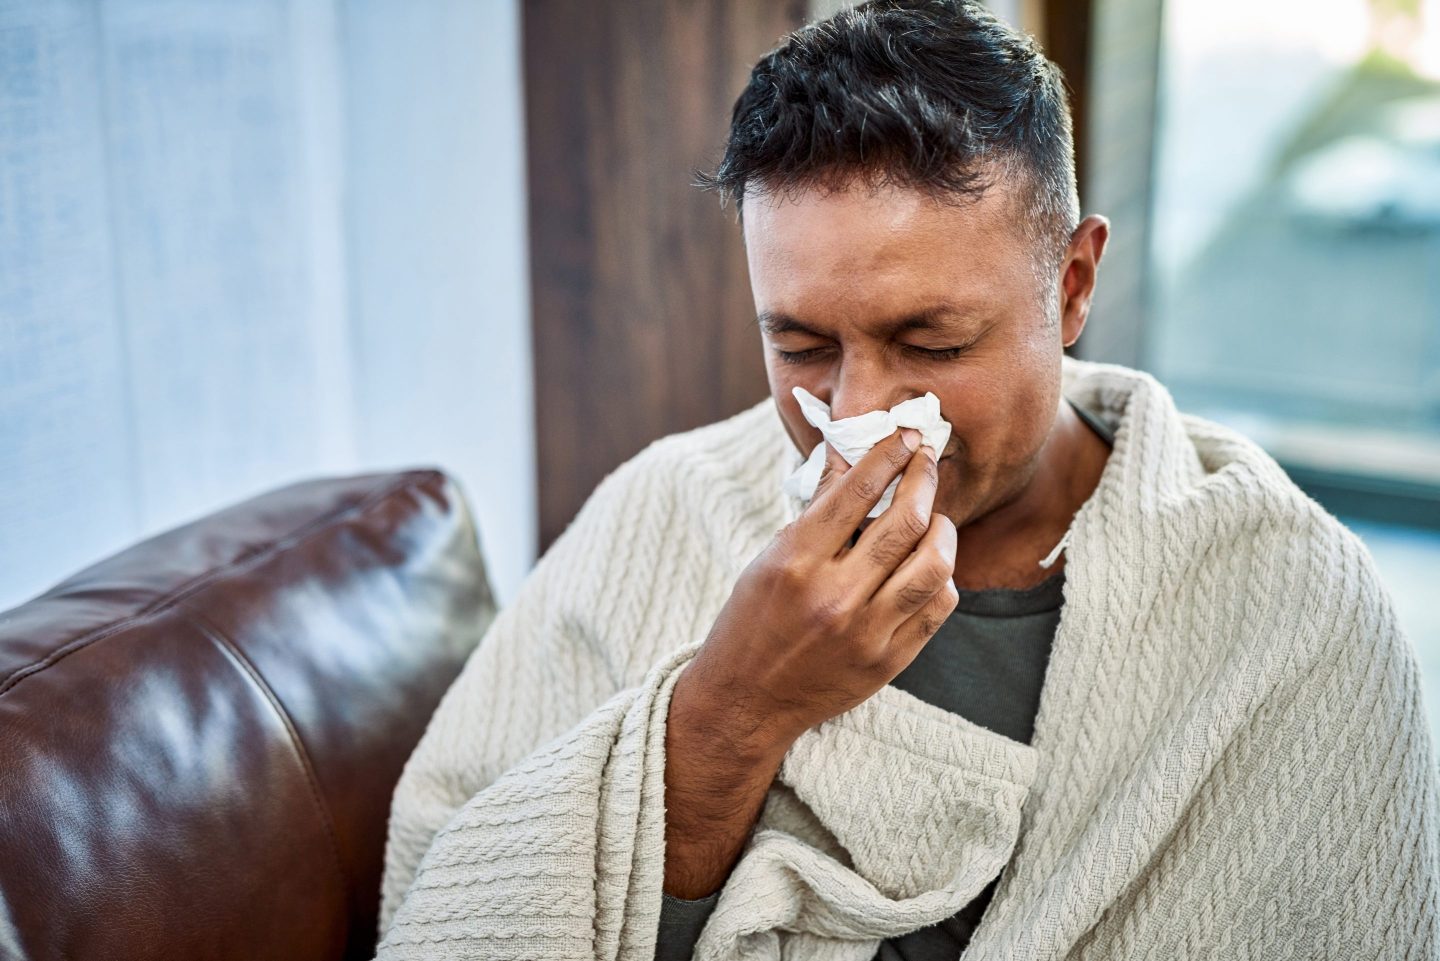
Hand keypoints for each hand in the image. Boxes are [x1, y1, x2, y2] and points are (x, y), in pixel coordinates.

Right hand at [683, 428, 958, 751]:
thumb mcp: (769, 559)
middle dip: (924, 479)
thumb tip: (846, 456)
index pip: (857, 491)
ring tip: (935, 517)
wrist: (746, 700)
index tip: (905, 435)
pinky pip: (937, 607)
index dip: (888, 455)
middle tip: (927, 459)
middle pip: (905, 522)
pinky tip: (929, 565)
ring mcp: (866, 632)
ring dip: (942, 529)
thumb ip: (815, 511)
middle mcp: (834, 596)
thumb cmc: (751, 622)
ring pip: (934, 565)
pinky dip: (942, 577)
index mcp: (796, 562)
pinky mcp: (889, 661)